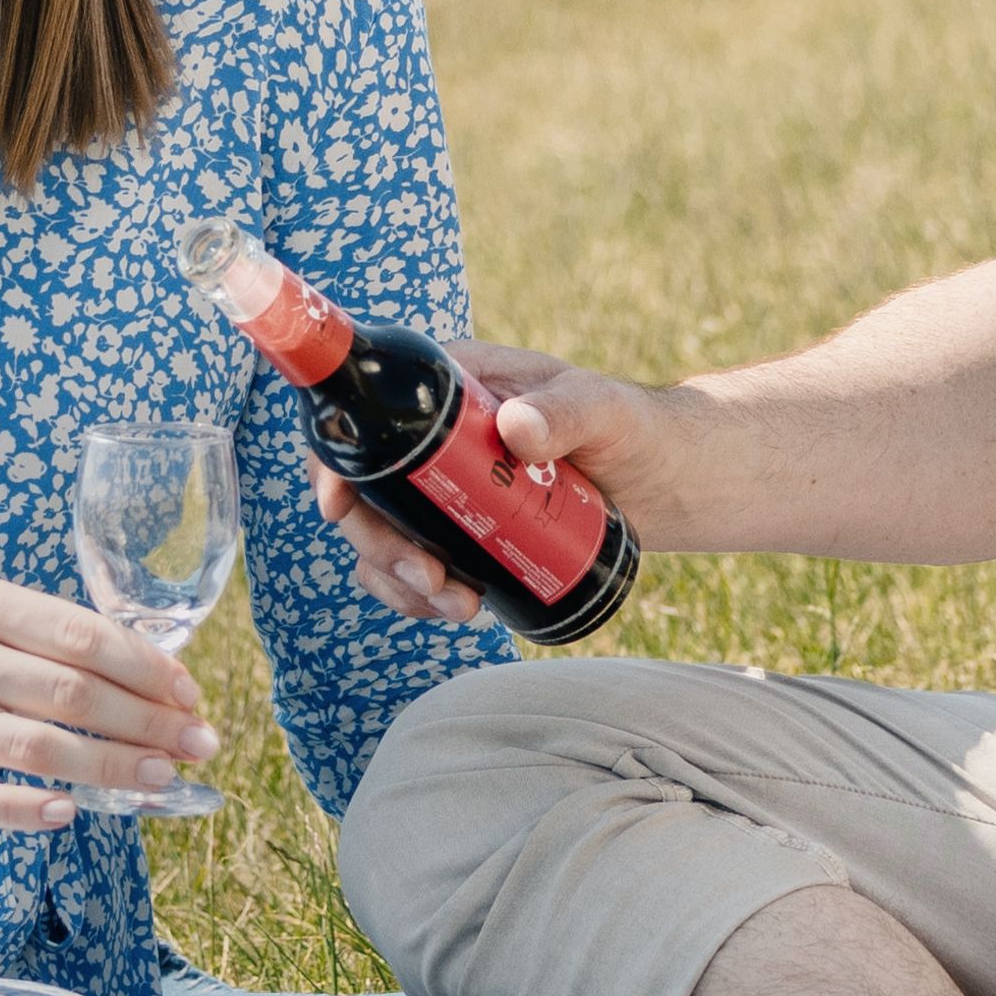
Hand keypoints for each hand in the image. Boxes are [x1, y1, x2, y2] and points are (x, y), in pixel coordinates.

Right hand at [0, 576, 208, 829]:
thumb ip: (69, 648)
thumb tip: (172, 693)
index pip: (80, 636)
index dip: (146, 670)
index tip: (191, 697)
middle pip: (67, 693)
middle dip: (144, 722)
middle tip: (196, 745)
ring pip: (32, 747)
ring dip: (107, 765)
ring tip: (160, 778)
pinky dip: (24, 810)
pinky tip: (71, 812)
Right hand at [307, 340, 654, 627]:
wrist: (662, 482)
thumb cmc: (631, 426)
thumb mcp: (601, 410)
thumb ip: (565, 412)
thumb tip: (515, 429)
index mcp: (450, 386)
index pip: (368, 410)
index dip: (333, 457)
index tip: (337, 506)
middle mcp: (432, 439)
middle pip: (363, 490)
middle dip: (378, 544)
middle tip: (427, 578)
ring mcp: (442, 491)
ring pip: (383, 539)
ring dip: (400, 582)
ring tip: (459, 605)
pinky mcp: (460, 534)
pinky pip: (414, 569)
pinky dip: (423, 598)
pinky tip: (461, 609)